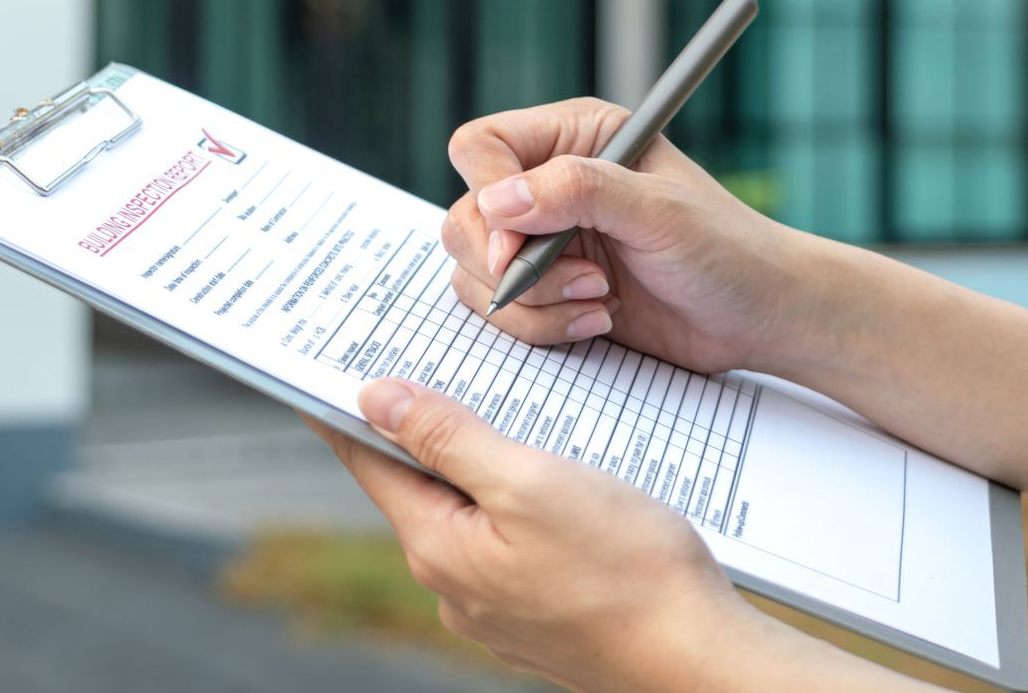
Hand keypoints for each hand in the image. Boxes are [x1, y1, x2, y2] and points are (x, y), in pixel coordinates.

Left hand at [305, 379, 937, 691]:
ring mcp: (493, 607)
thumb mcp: (530, 481)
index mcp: (437, 545)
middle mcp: (452, 583)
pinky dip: (517, 508)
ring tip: (509, 419)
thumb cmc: (628, 570)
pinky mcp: (536, 615)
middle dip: (425, 430)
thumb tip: (374, 398)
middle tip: (431, 368)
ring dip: (479, 468)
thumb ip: (449, 437)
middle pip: (417, 485)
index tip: (328, 366)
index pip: (368, 459)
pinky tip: (557, 487)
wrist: (699, 660)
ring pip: (468, 514)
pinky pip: (508, 546)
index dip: (348, 407)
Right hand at [440, 97, 823, 372]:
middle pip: (464, 217)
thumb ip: (578, 191)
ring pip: (472, 271)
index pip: (481, 148)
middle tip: (582, 279)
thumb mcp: (658, 211)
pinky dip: (539, 327)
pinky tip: (596, 320)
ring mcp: (541, 241)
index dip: (487, 197)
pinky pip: (499, 311)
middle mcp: (547, 184)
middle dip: (513, 264)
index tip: (515, 246)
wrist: (758, 315)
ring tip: (599, 300)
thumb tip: (498, 202)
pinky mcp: (544, 290)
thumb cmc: (726, 249)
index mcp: (574, 137)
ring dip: (531, 302)